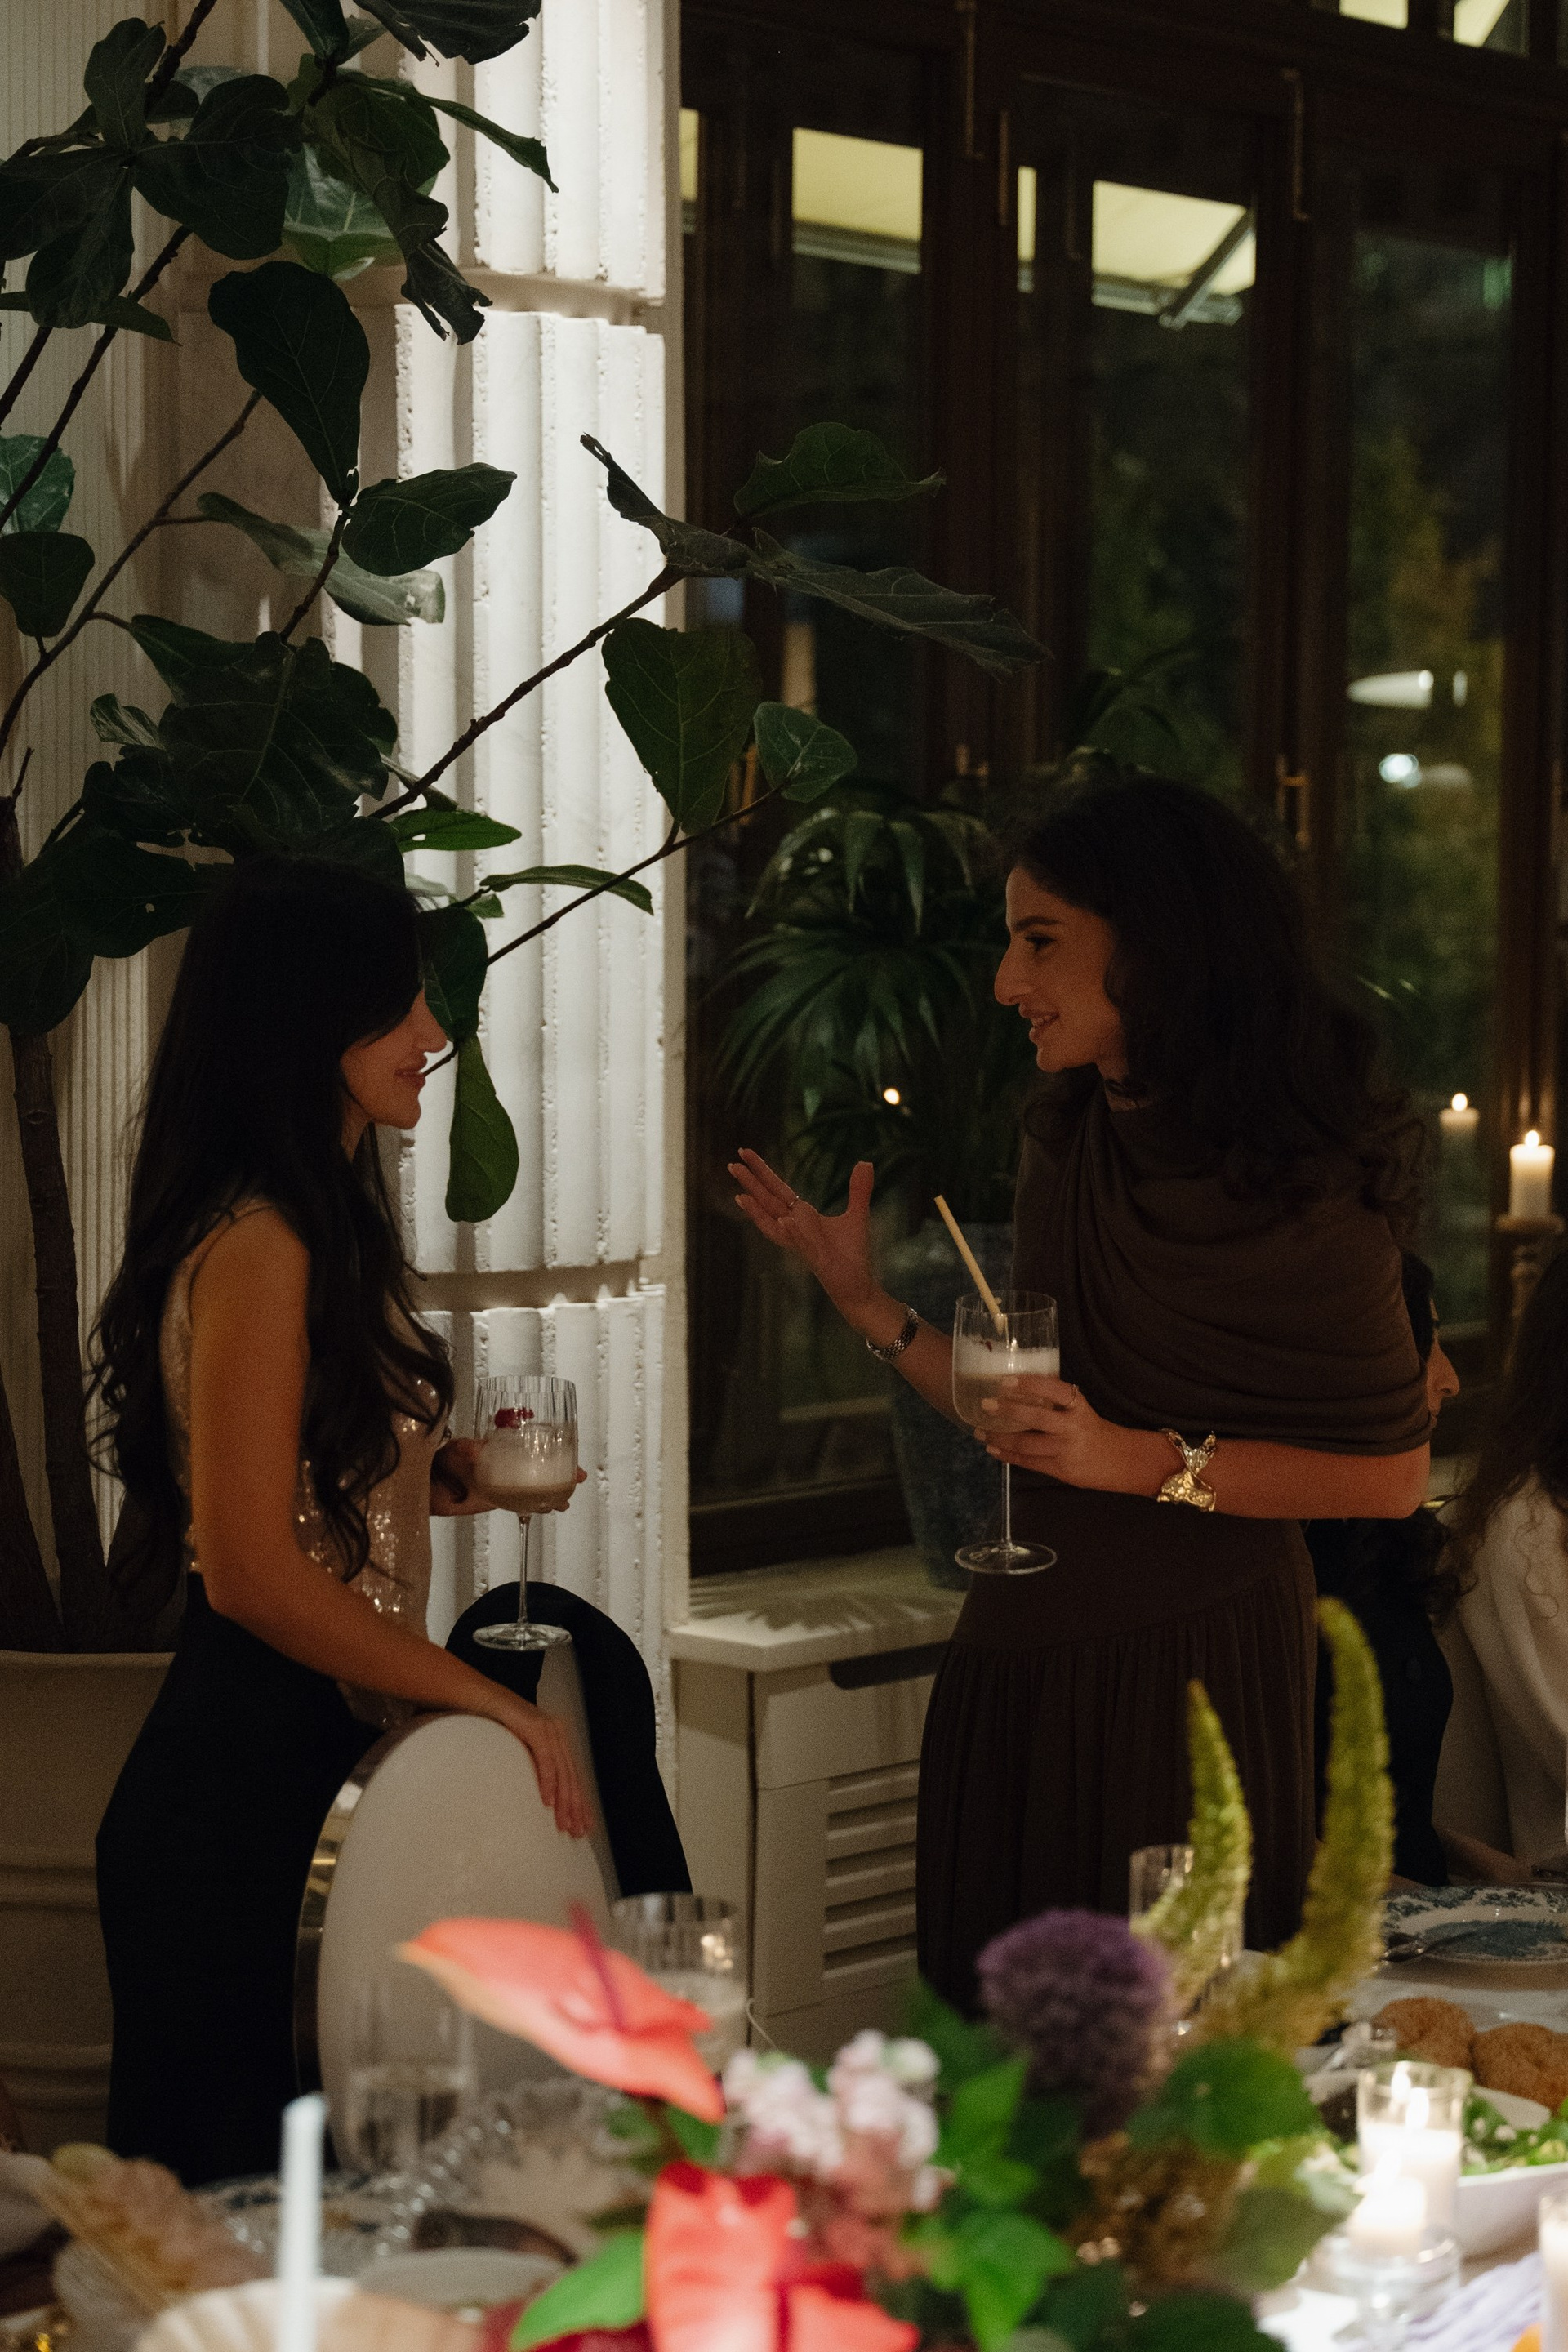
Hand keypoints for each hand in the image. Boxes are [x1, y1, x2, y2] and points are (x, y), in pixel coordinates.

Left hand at [432, 1440, 586, 1517]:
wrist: (431, 1483)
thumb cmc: (443, 1459)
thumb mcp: (457, 1449)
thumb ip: (467, 1448)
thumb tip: (475, 1450)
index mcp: (503, 1448)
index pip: (534, 1447)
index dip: (554, 1450)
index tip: (571, 1455)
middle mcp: (508, 1465)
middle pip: (541, 1467)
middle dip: (562, 1472)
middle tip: (579, 1477)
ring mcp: (506, 1483)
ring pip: (536, 1486)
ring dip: (553, 1491)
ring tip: (567, 1500)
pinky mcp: (500, 1499)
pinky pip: (524, 1502)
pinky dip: (538, 1505)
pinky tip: (550, 1509)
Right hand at [486, 1691, 592, 1837]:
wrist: (479, 1696)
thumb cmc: (495, 1723)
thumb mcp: (518, 1747)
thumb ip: (532, 1763)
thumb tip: (536, 1794)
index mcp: (556, 1738)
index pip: (573, 1775)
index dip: (580, 1801)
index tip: (584, 1824)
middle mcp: (557, 1733)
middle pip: (571, 1776)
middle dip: (576, 1807)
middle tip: (577, 1831)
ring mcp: (548, 1729)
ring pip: (562, 1771)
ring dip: (564, 1800)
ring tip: (563, 1823)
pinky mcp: (535, 1728)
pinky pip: (545, 1759)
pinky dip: (548, 1781)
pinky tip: (547, 1800)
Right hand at [728, 1148, 889, 1333]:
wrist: (858, 1287)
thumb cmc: (852, 1255)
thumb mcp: (857, 1215)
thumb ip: (858, 1190)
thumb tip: (866, 1162)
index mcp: (802, 1216)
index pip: (777, 1189)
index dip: (761, 1171)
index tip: (745, 1152)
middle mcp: (796, 1228)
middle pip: (768, 1202)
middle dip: (750, 1184)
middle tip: (731, 1164)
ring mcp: (802, 1244)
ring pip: (774, 1225)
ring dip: (757, 1212)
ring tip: (740, 1196)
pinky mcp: (815, 1259)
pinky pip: (801, 1244)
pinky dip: (793, 1233)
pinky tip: (785, 1221)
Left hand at [977, 1376, 1167, 1498]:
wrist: (1122, 1461)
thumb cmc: (1096, 1431)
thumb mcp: (1082, 1410)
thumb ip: (1058, 1404)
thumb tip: (1020, 1391)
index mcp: (1080, 1407)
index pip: (1055, 1390)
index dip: (1030, 1384)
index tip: (1006, 1381)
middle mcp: (1073, 1428)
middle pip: (1035, 1418)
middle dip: (1006, 1411)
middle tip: (985, 1404)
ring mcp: (1066, 1451)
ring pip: (1025, 1444)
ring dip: (999, 1438)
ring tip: (981, 1431)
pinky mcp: (1060, 1470)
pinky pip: (1028, 1462)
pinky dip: (1008, 1456)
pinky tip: (994, 1449)